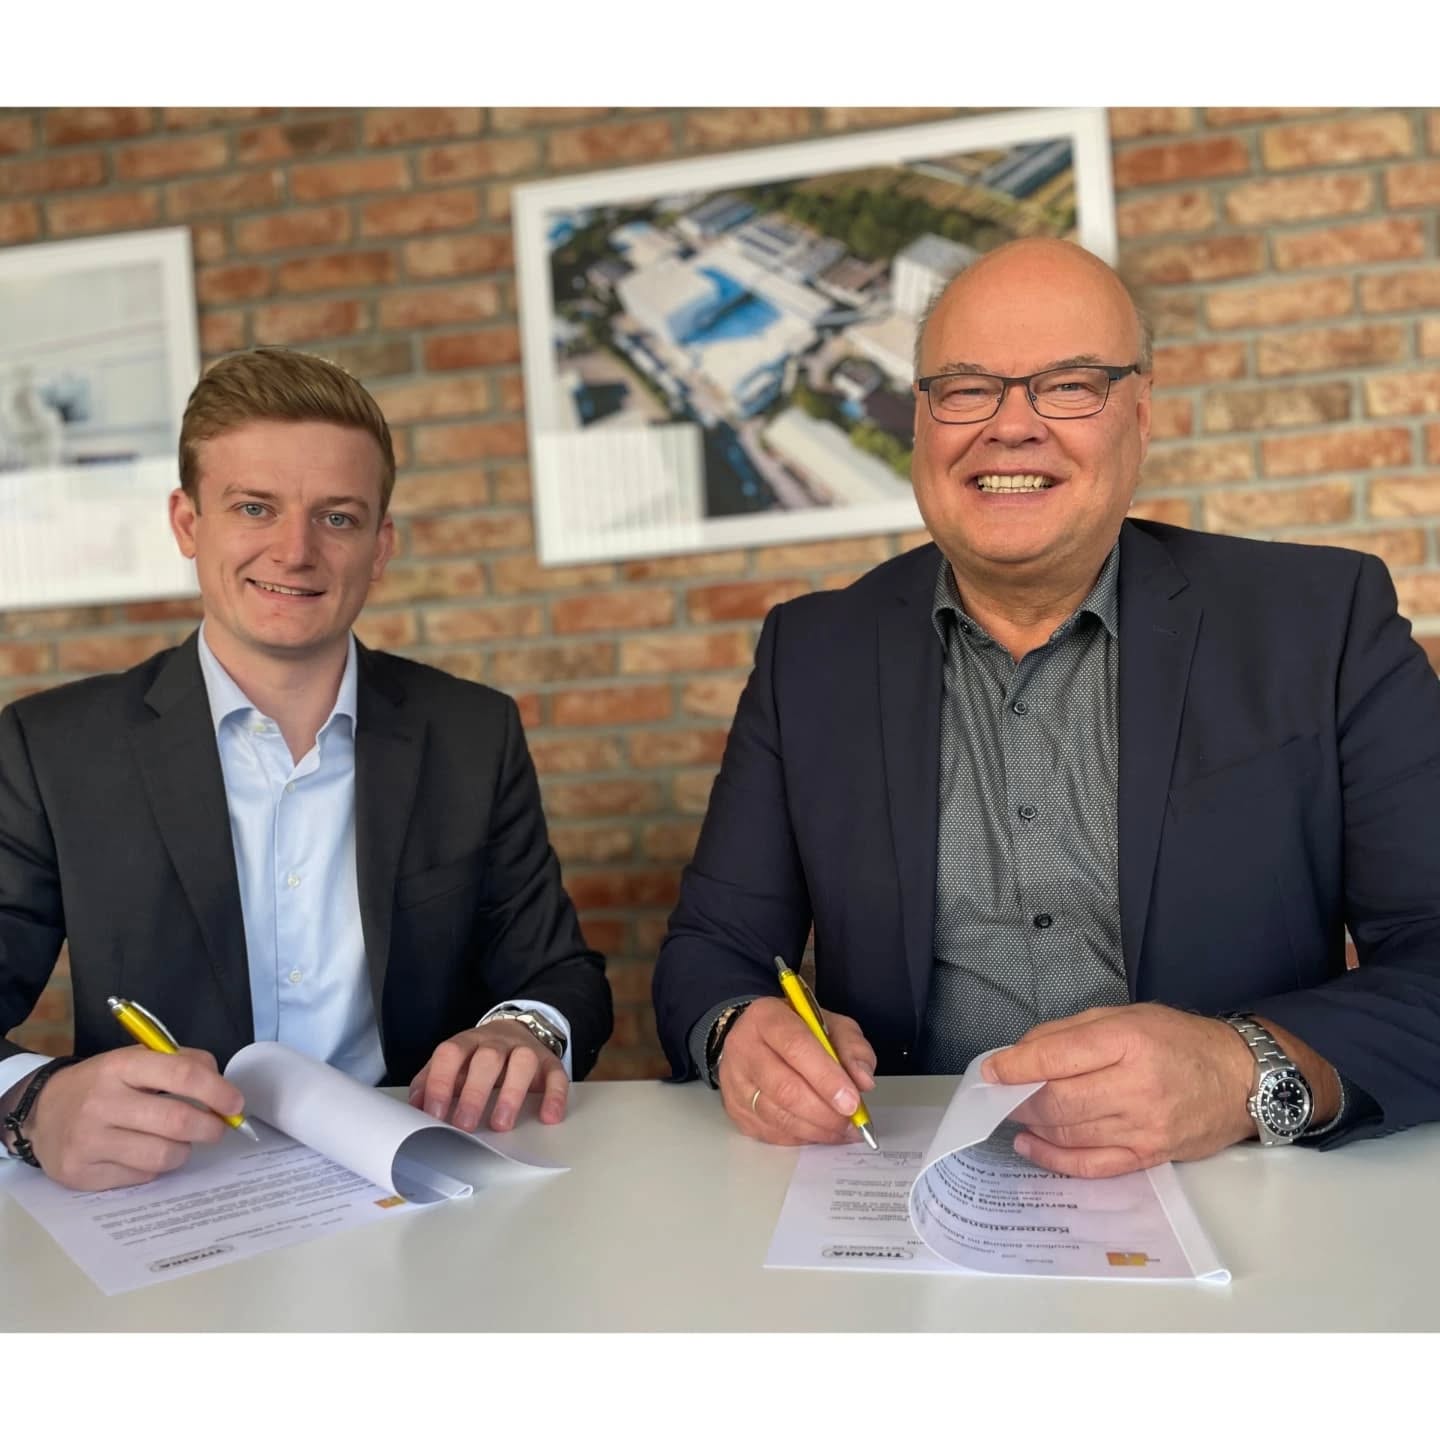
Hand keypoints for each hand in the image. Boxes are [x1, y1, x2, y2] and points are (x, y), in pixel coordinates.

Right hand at [23, 1047, 244, 1191]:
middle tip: (217, 1129)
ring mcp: (88, 1141)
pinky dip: (153, 1169)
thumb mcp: (136, 1060)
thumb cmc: (103, 1084)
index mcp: (121, 1066)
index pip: (181, 1074)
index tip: (235, 1104)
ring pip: (163, 1156)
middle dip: (210, 1128)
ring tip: (178, 1143)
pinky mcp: (80, 1174)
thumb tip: (222, 1089)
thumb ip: (181, 1064)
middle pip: (177, 1122)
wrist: (41, 1112)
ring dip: (183, 1151)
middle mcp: (102, 1102)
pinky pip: (140, 1178)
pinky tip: (143, 1154)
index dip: (217, 1091)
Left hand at [409, 1021, 566, 1132]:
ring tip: (501, 1124)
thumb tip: (414, 1106)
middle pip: (487, 1058)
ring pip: (522, 1062)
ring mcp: (525, 1050)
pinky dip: (554, 1095)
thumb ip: (431, 1080)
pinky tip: (548, 1117)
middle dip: (474, 1093)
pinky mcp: (550, 1062)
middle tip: (464, 1124)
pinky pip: (557, 1074)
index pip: (451, 1054)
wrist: (518, 1031)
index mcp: (467, 1042)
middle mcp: (497, 1042)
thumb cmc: (478, 1057)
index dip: (441, 1082)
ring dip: (511, 1093)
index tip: (434, 1113)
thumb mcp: (453, 1064)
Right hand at [717, 997, 876, 1145]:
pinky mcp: (734, 1109)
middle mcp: (744, 1048)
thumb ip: (852, 1047)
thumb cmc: (796, 1030)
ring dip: (816, 1129)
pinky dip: (801, 1138)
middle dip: (824, 1112)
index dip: (826, 1078)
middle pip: (784, 1088)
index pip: (796, 1047)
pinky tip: (819, 1131)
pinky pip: (771, 1133)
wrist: (754, 1037)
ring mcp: (735, 1082)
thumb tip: (863, 1081)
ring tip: (842, 1130)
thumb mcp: (830, 1024)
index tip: (852, 1101)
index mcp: (767, 1018)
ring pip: (777, 1116)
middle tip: (852, 1122)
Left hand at [981, 1003, 1255, 1177]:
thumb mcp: (1125, 1016)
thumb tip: (1019, 1054)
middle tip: (999, 1095)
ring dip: (1031, 1125)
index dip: (1015, 1065)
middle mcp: (1136, 1088)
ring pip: (1068, 1133)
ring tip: (1014, 1113)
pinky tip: (1031, 1146)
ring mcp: (1144, 1129)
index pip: (1057, 1057)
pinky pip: (1091, 1165)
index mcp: (1128, 1042)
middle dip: (1018, 1099)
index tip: (991, 1070)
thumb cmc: (1179, 1040)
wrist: (1242, 1079)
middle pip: (1057, 1102)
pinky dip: (1054, 1158)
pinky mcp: (1149, 1157)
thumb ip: (1069, 1033)